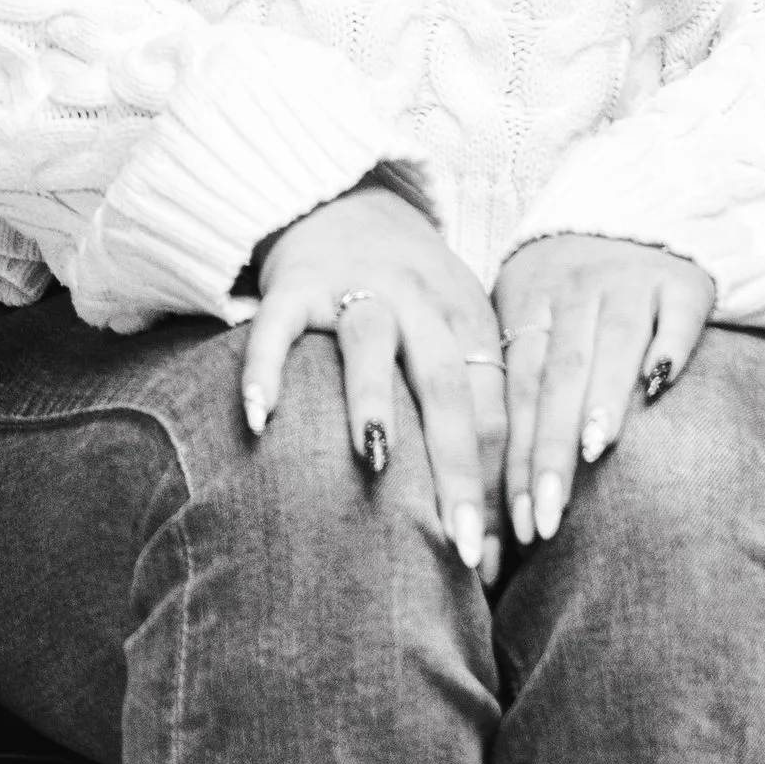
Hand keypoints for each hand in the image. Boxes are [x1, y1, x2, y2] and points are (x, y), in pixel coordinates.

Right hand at [241, 182, 508, 582]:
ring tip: (375, 461)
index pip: (494, 411)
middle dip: (458, 468)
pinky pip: (279, 324)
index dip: (500, 487)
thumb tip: (505, 540)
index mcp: (466, 321)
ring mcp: (355, 288)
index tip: (498, 563)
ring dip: (373, 399)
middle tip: (464, 547)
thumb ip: (477, 414)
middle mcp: (418, 302)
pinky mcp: (296, 282)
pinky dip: (266, 367)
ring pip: (370, 341)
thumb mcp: (458, 334)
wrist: (350, 200)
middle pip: (446, 386)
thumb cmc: (416, 297)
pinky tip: (259, 418)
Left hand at [490, 234, 715, 548]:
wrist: (630, 211)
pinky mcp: (682, 283)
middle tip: (546, 518)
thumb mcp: (526, 312)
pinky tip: (659, 386)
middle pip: (558, 374)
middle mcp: (575, 289)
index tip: (515, 522)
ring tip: (592, 453)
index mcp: (527, 299)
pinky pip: (676, 315)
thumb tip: (489, 489)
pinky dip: (668, 347)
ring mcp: (630, 281)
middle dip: (549, 449)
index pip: (517, 387)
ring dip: (601, 396)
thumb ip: (516, 383)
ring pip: (613, 342)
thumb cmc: (566, 289)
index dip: (514, 455)